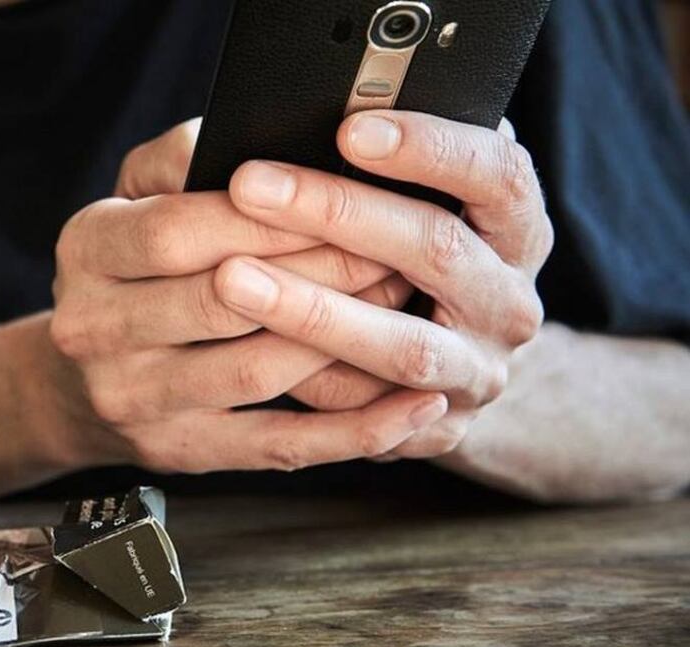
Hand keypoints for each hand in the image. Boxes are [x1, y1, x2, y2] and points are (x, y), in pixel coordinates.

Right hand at [46, 119, 448, 472]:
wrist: (83, 378)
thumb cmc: (132, 267)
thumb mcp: (135, 196)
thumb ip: (182, 157)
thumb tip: (259, 142)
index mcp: (85, 251)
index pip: (176, 230)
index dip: (266, 218)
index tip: (343, 197)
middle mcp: (93, 330)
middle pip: (221, 302)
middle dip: (321, 273)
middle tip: (397, 249)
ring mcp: (134, 400)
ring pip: (254, 373)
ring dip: (342, 339)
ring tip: (405, 305)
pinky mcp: (179, 451)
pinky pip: (277, 446)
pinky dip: (353, 431)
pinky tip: (413, 407)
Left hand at [213, 111, 552, 459]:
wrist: (461, 353)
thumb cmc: (417, 248)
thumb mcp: (426, 195)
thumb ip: (391, 162)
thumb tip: (323, 116)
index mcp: (516, 226)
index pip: (494, 174)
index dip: (427, 149)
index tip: (348, 129)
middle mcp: (511, 300)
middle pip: (436, 250)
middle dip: (338, 215)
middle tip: (251, 186)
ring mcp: (481, 370)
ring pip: (404, 347)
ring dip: (314, 312)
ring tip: (231, 279)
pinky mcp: (445, 429)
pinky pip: (374, 415)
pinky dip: (313, 382)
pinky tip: (250, 349)